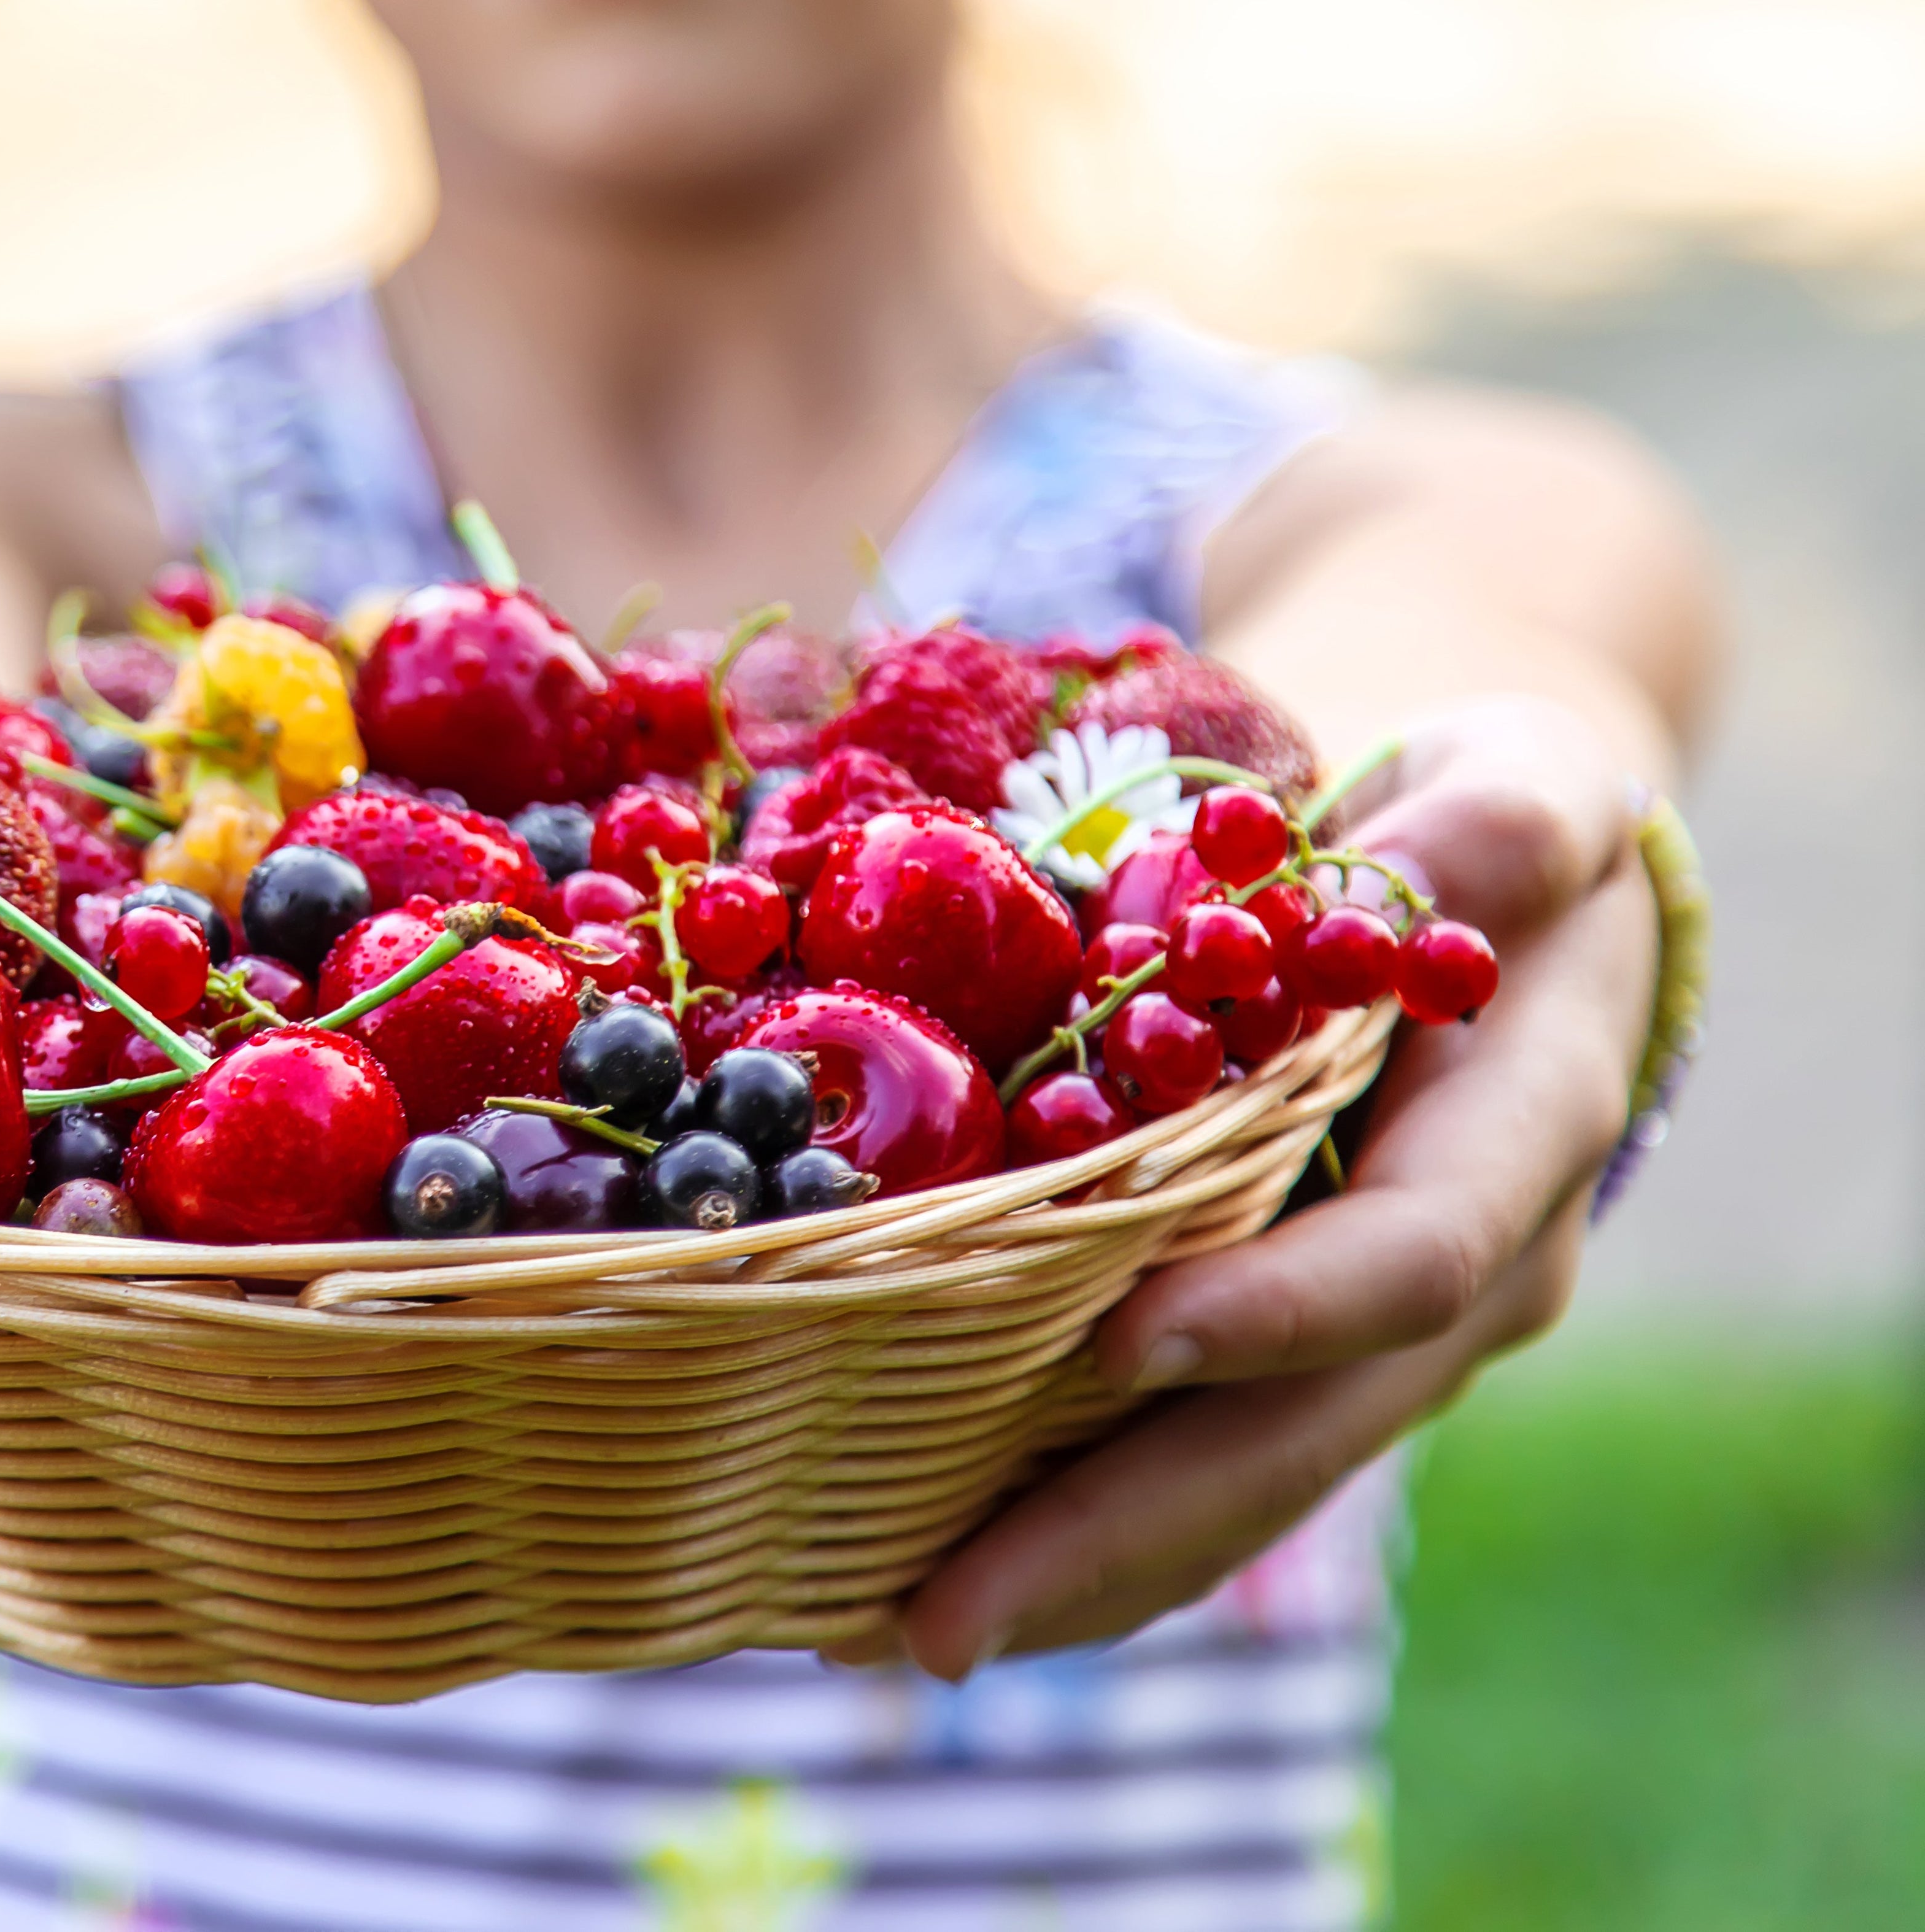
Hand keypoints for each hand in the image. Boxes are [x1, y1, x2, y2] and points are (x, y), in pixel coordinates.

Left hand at [864, 696, 1659, 1677]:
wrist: (1501, 897)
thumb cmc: (1492, 821)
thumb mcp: (1528, 787)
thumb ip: (1501, 831)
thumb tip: (1450, 859)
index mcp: (1520, 1142)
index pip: (1405, 1253)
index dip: (1279, 1304)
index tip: (1127, 1341)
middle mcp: (1462, 1282)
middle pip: (1292, 1435)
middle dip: (1120, 1530)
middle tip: (943, 1616)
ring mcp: (1376, 1343)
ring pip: (1233, 1491)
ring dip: (1073, 1575)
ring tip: (893, 1635)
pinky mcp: (1291, 1359)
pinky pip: (1191, 1472)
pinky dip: (1069, 1535)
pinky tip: (911, 1585)